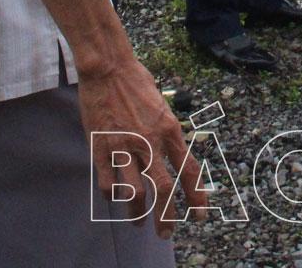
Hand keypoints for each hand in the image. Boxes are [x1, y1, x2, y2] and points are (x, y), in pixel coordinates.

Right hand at [79, 54, 206, 236]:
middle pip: (163, 190)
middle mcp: (149, 142)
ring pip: (134, 193)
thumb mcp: (162, 106)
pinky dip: (113, 196)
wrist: (107, 68)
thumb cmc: (136, 81)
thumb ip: (167, 132)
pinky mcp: (100, 149)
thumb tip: (171, 154)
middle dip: (167, 218)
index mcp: (169, 129)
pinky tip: (116, 198)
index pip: (189, 171)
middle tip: (167, 233)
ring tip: (139, 223)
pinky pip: (108, 183)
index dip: (197, 197)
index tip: (200, 214)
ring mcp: (123, 147)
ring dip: (138, 214)